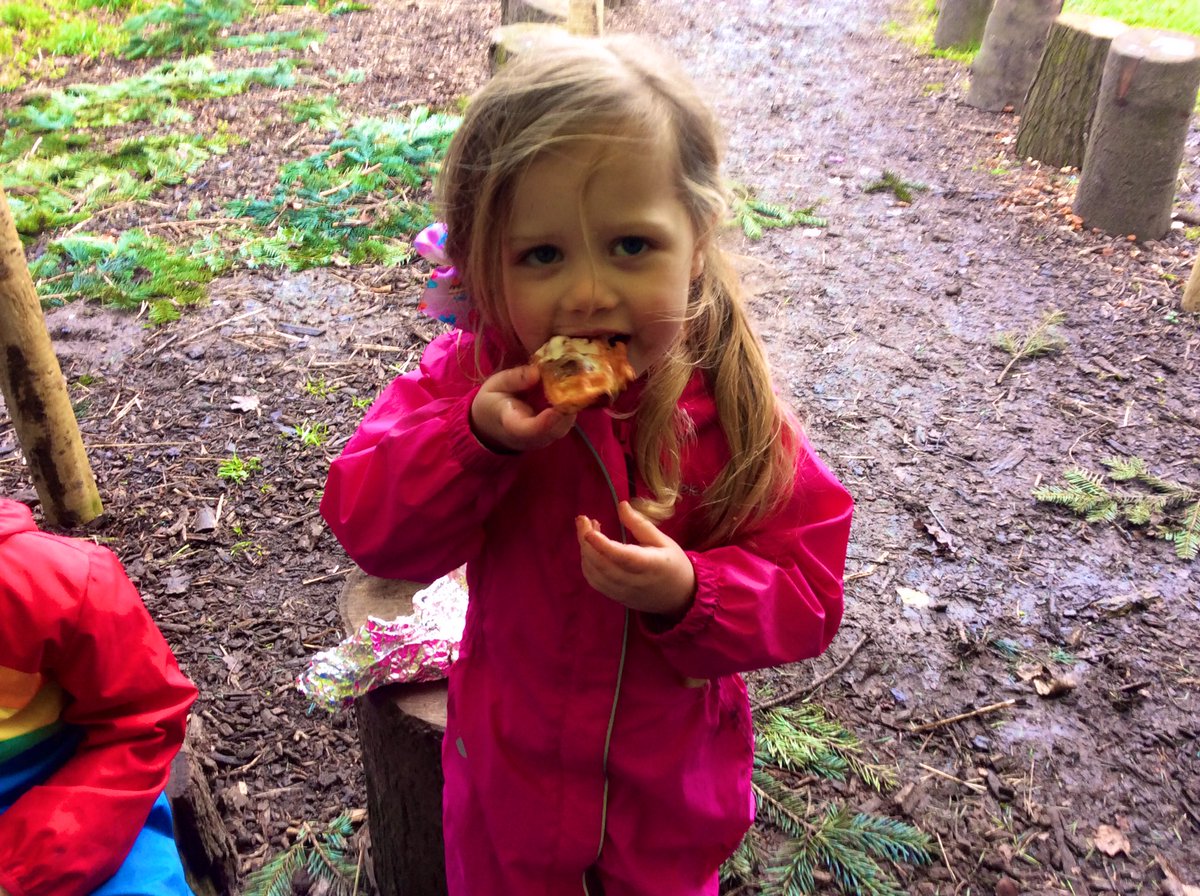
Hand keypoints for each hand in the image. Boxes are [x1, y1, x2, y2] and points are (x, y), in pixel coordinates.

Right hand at [470, 364, 575, 452]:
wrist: (489, 426)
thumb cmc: (492, 403)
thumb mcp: (495, 385)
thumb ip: (514, 379)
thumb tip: (536, 372)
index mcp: (511, 424)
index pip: (528, 429)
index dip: (544, 422)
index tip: (556, 410)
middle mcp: (529, 438)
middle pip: (554, 430)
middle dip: (567, 409)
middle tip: (574, 383)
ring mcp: (542, 439)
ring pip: (564, 427)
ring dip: (571, 407)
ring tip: (574, 383)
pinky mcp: (551, 436)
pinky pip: (566, 424)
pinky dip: (571, 408)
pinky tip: (572, 390)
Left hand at [576, 501, 696, 619]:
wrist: (680, 596)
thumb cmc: (674, 564)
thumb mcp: (663, 540)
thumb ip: (640, 524)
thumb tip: (621, 505)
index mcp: (649, 565)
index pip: (621, 556)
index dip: (601, 544)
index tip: (588, 528)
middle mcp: (632, 581)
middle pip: (601, 564)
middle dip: (585, 541)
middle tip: (582, 520)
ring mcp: (621, 592)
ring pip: (593, 573)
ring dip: (585, 550)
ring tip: (588, 530)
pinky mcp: (615, 597)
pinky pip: (594, 581)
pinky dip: (587, 563)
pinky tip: (590, 548)